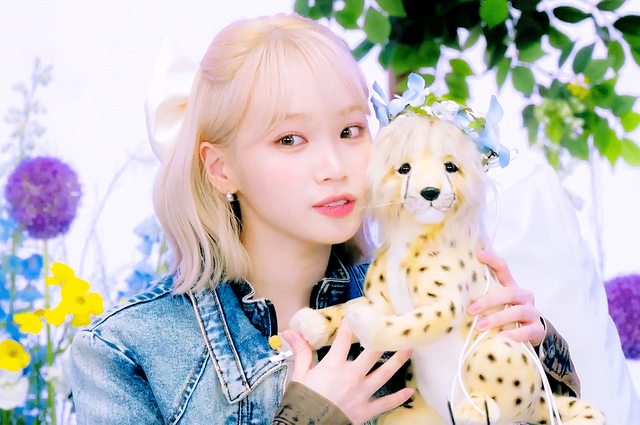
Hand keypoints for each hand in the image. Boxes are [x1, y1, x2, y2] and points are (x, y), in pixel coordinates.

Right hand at [280, 322, 412, 424]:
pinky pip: (386, 403)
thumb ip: (301, 352)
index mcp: (334, 365)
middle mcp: (351, 376)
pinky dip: (398, 398)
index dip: (351, 323)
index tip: (358, 312)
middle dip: (383, 338)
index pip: (345, 338)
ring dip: (398, 360)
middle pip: (373, 352)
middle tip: (392, 326)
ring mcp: (361, 393)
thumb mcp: (300, 374)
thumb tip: (290, 333)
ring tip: (409, 348)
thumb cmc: (302, 401)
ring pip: (384, 373)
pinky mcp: (366, 410)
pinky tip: (409, 391)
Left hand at [468, 250, 544, 345]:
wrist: (531, 335)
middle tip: (471, 310)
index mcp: (511, 286)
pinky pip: (527, 330)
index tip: (479, 254)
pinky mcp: (538, 329)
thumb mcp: (496, 305)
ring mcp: (533, 312)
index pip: (503, 268)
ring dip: (497, 319)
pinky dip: (514, 334)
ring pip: (518, 311)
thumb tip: (456, 295)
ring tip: (480, 327)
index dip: (493, 260)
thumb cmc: (507, 316)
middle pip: (508, 292)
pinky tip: (502, 337)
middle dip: (488, 301)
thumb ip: (483, 298)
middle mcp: (524, 296)